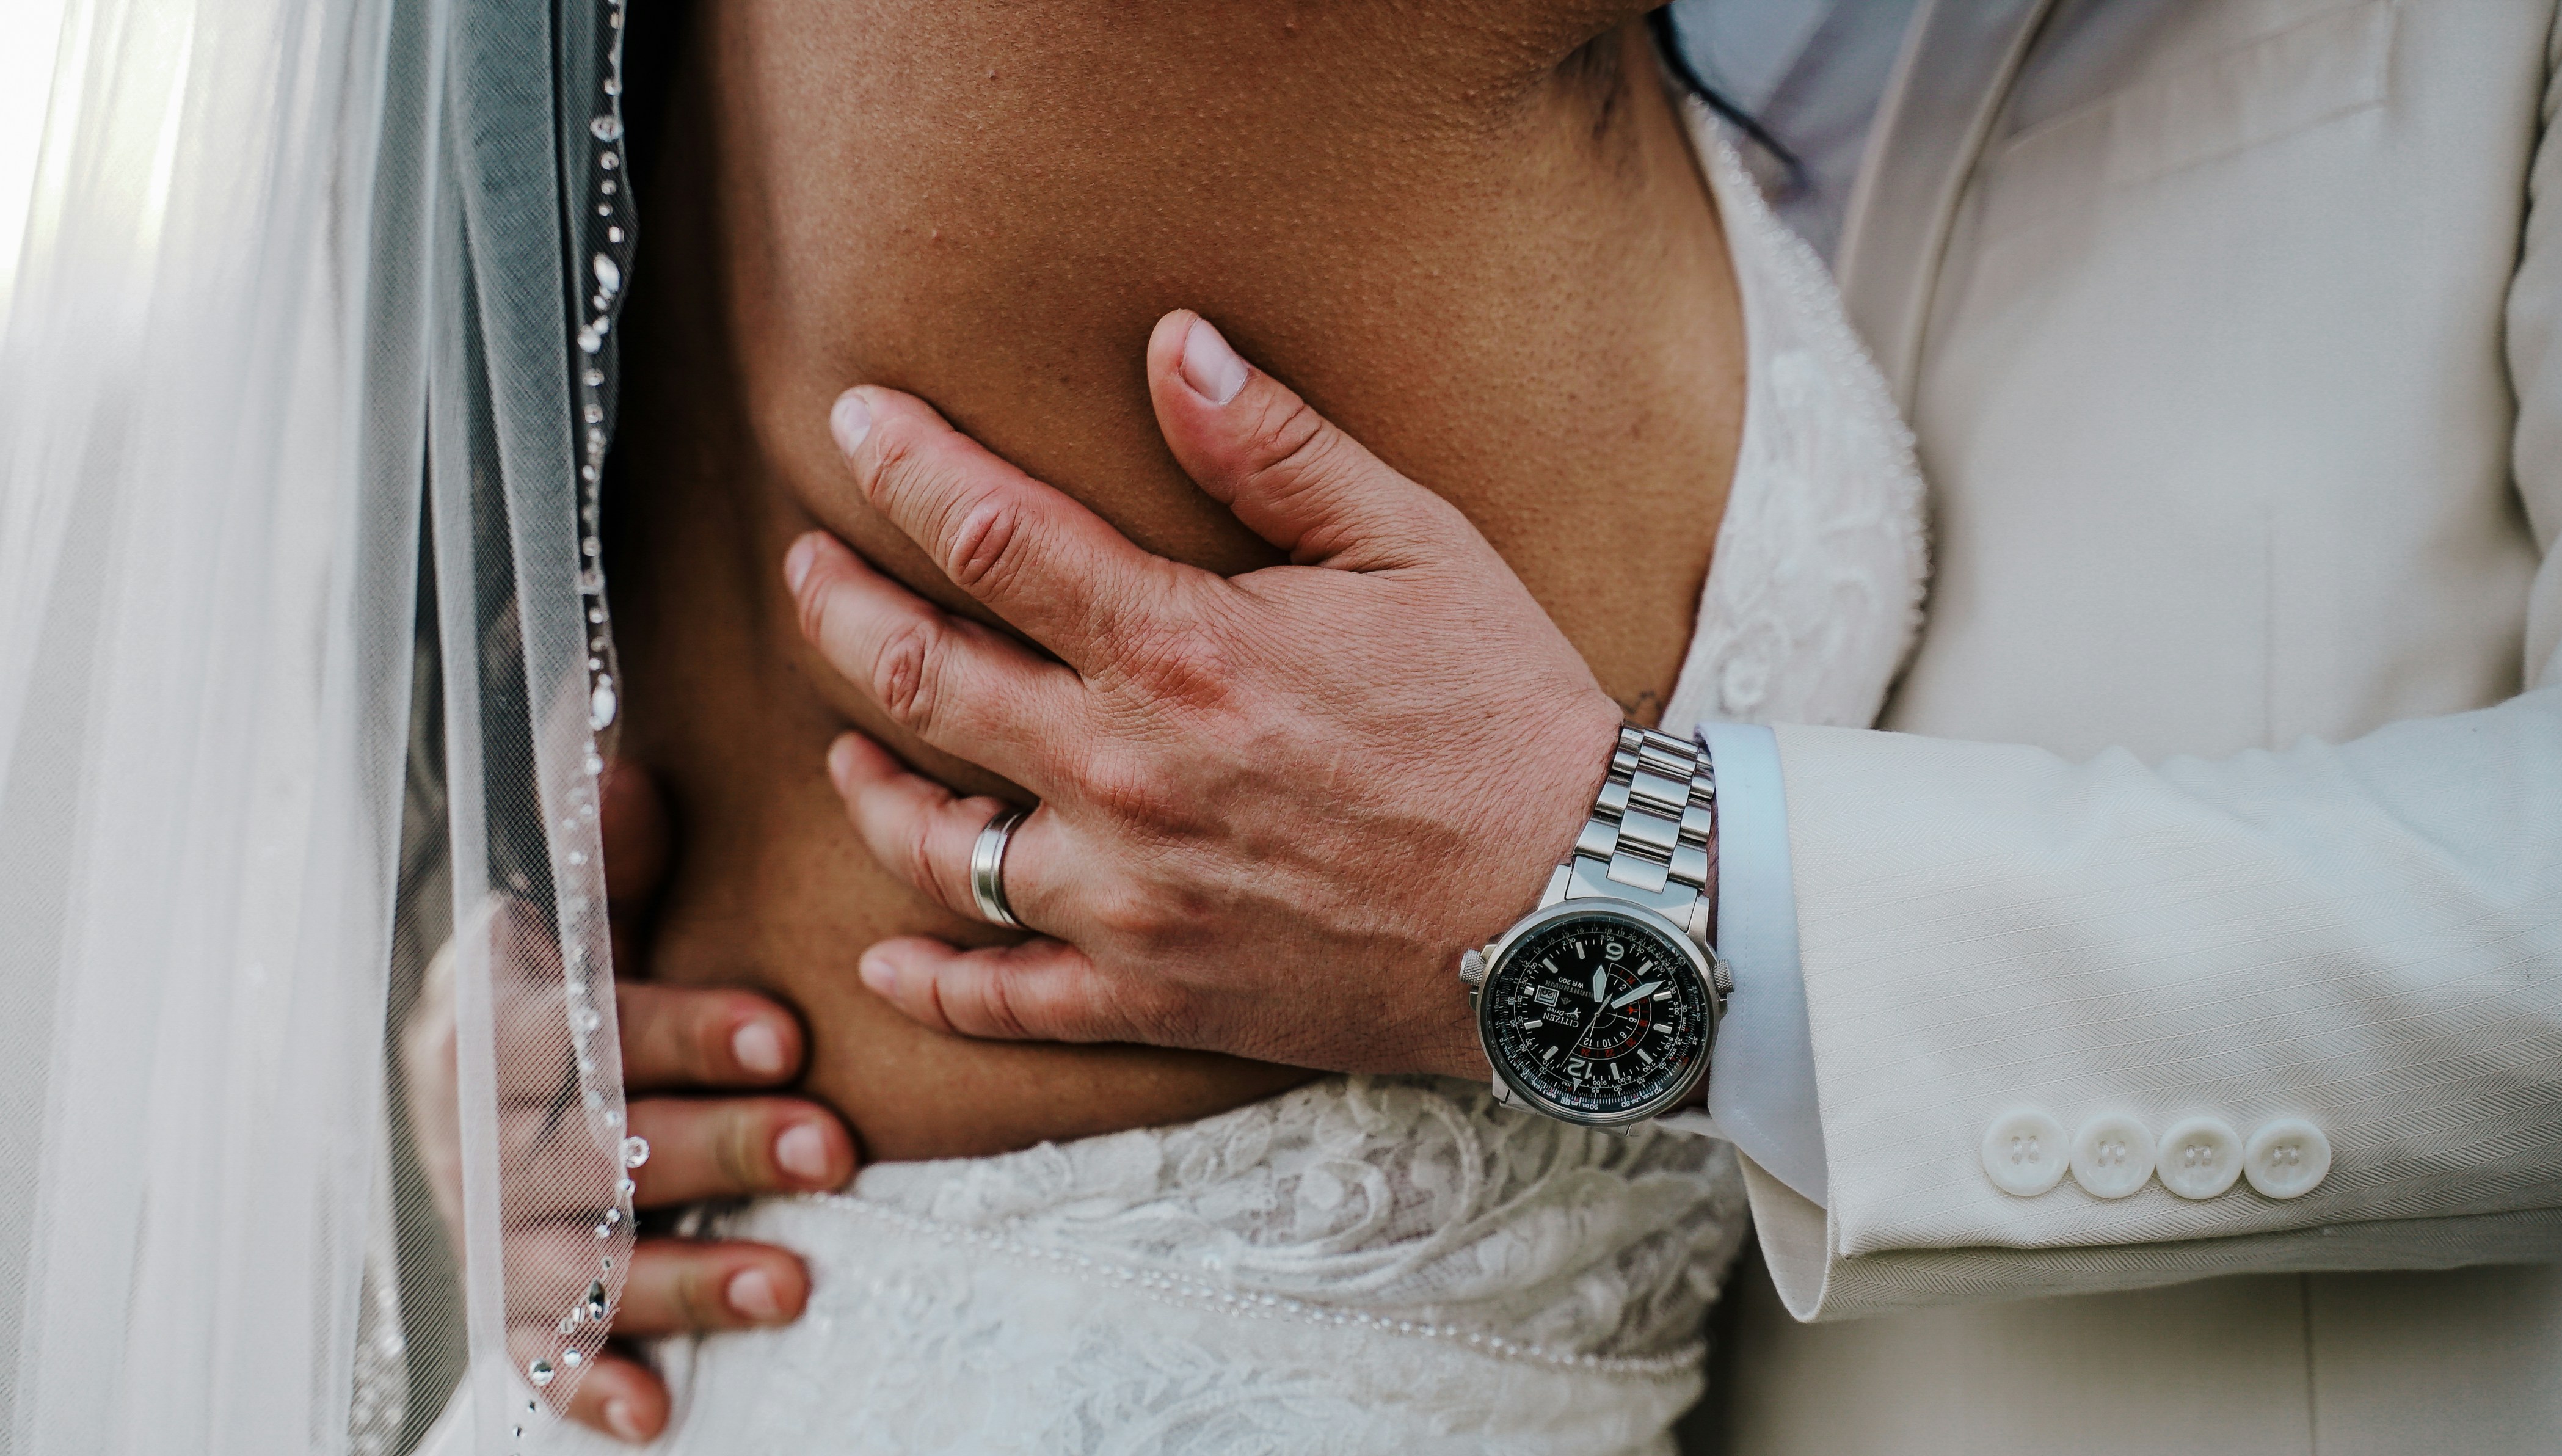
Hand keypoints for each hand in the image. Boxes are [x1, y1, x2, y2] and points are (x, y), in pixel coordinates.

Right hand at [401, 763, 858, 1443]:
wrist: (480, 1063)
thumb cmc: (569, 973)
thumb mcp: (583, 902)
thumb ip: (610, 853)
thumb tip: (625, 762)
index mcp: (489, 1008)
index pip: (582, 1021)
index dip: (683, 1030)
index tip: (787, 1035)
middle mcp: (472, 1121)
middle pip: (592, 1147)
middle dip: (718, 1150)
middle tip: (833, 1150)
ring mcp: (485, 1216)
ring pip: (575, 1258)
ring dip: (683, 1276)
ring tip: (794, 1283)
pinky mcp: (502, 1294)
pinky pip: (531, 1350)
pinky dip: (586, 1382)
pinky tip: (653, 1412)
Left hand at [783, 309, 1621, 1079]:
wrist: (1579, 910)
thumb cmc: (1505, 717)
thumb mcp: (1415, 545)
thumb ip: (1275, 447)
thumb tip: (1171, 340)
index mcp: (1182, 650)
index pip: (990, 537)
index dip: (906, 468)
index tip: (855, 426)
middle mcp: (1126, 777)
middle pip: (922, 682)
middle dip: (842, 613)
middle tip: (811, 571)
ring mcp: (1129, 903)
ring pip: (935, 845)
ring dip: (869, 787)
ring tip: (847, 749)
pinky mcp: (1155, 998)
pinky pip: (1003, 1001)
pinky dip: (928, 981)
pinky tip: (881, 953)